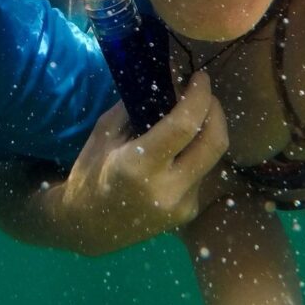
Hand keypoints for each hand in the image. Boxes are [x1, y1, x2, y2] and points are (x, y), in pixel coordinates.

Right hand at [50, 71, 228, 255]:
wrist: (88, 228)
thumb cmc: (91, 172)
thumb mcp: (105, 132)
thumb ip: (138, 104)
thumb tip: (170, 76)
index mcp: (139, 166)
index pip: (185, 125)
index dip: (199, 96)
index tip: (200, 76)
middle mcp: (167, 189)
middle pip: (215, 142)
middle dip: (216, 110)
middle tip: (205, 93)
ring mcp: (181, 205)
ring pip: (213, 157)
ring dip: (208, 130)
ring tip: (192, 116)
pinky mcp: (188, 213)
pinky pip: (203, 172)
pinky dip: (196, 153)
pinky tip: (180, 150)